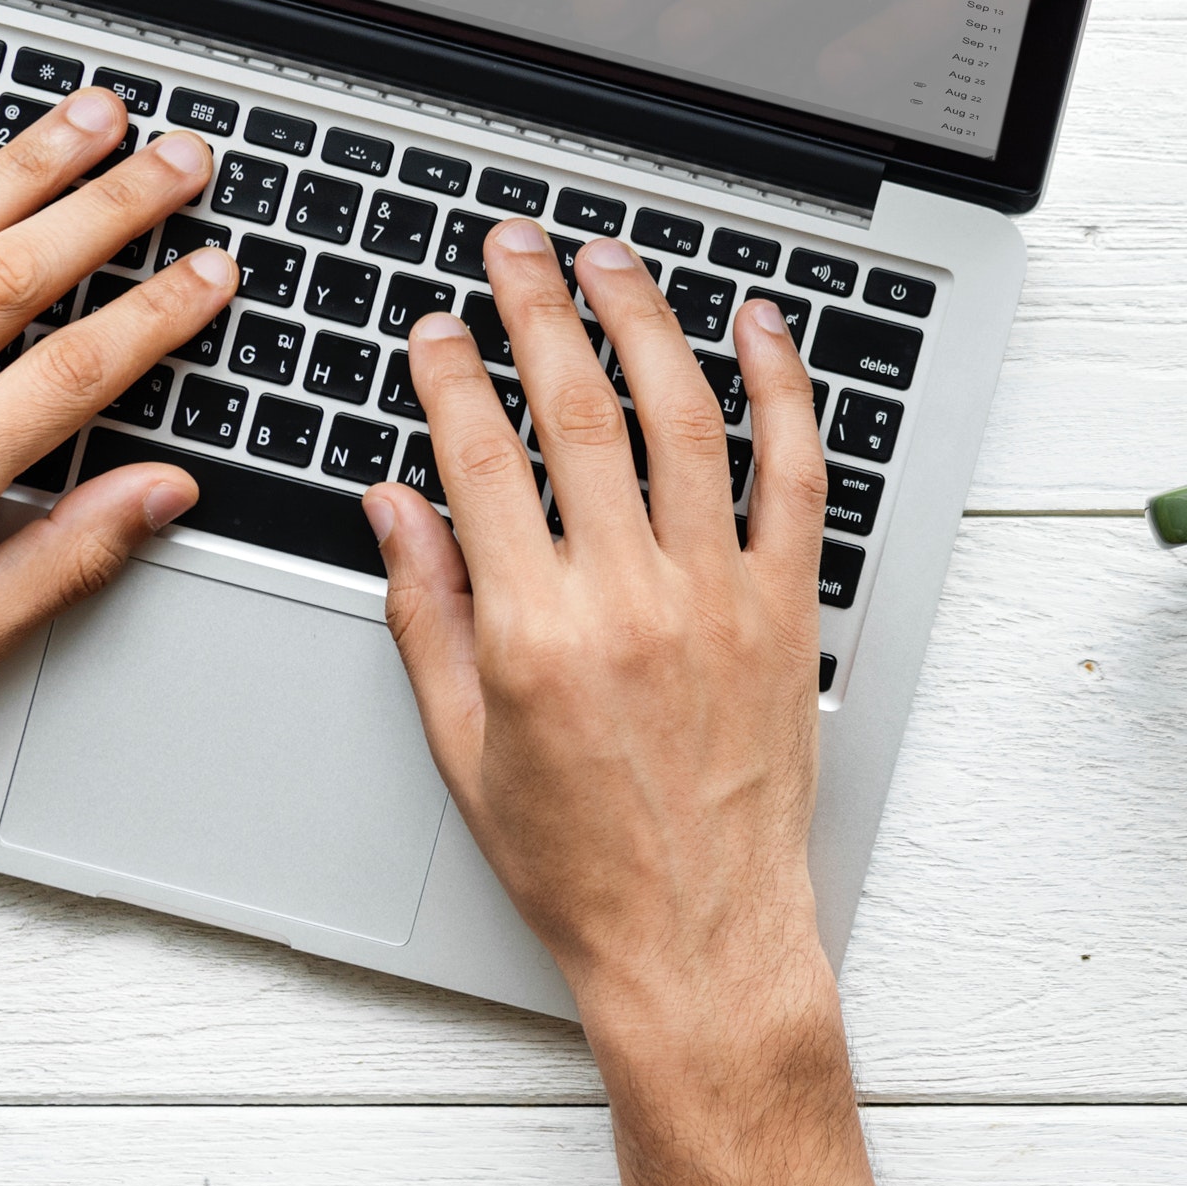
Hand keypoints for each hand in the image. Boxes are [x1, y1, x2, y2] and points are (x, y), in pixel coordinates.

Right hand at [369, 220, 832, 1023]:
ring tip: (613, 263)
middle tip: (514, 248)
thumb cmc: (578, 861)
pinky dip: (782, 390)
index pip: (480, 459)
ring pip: (683, 418)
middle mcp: (627, 599)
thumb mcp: (460, 744)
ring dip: (645, 321)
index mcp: (531, 632)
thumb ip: (422, 611)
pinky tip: (758, 330)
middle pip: (577, 410)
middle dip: (536, 309)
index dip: (451, 376)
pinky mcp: (788, 609)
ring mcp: (718, 596)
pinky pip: (795, 474)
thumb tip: (391, 504)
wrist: (696, 936)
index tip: (436, 329)